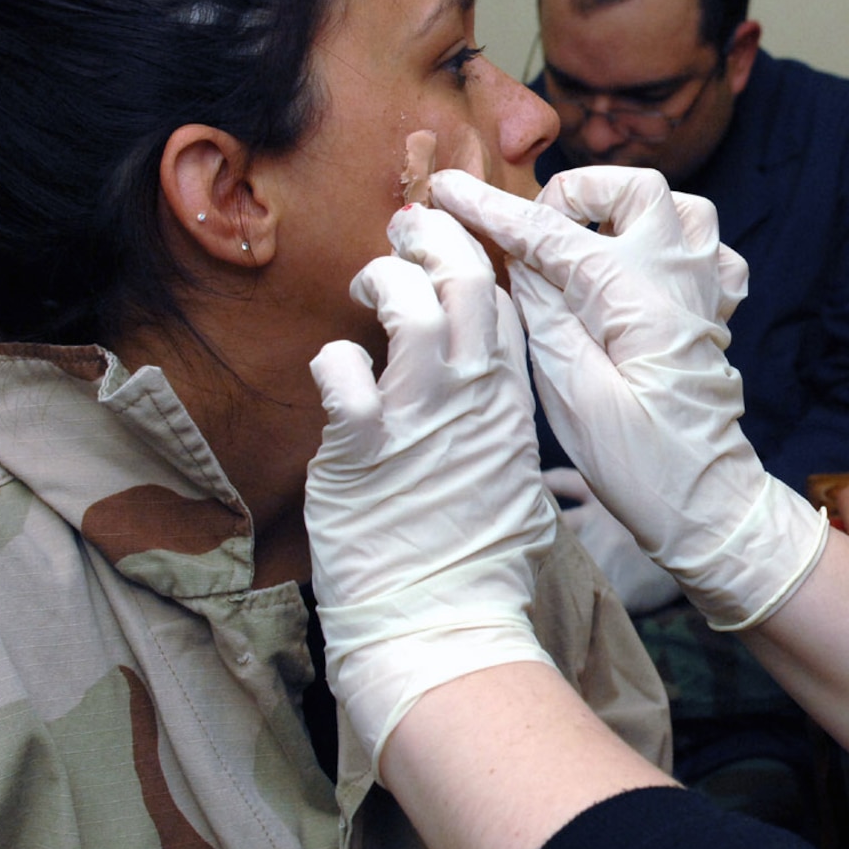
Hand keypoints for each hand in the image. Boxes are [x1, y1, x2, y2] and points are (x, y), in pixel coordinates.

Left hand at [304, 204, 556, 770]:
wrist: (444, 619)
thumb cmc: (481, 567)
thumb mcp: (516, 489)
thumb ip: (501, 444)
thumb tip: (495, 438)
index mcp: (508, 403)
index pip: (502, 304)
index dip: (475, 263)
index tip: (448, 252)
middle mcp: (472, 396)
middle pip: (466, 281)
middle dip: (435, 239)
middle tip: (406, 229)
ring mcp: (421, 415)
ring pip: (413, 307)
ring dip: (386, 281)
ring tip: (370, 284)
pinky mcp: (365, 445)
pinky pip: (344, 373)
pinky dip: (334, 360)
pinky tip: (333, 371)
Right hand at [432, 166, 827, 630]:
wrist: (707, 507)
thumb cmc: (642, 465)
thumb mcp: (572, 395)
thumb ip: (545, 312)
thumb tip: (522, 257)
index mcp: (640, 296)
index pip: (552, 233)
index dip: (493, 209)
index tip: (446, 188)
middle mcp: (682, 280)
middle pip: (637, 190)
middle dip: (577, 192)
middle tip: (534, 228)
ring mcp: (707, 295)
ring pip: (683, 209)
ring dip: (630, 209)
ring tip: (586, 238)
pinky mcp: (715, 318)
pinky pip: (708, 254)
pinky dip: (671, 245)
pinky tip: (640, 272)